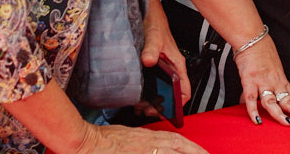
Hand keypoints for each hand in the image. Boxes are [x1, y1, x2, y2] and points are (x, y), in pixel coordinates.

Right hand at [76, 123, 208, 153]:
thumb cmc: (103, 140)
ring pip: (171, 153)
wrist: (86, 142)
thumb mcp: (129, 136)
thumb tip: (155, 146)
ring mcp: (143, 151)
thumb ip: (145, 142)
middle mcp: (149, 143)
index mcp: (148, 136)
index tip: (204, 152)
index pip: (177, 140)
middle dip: (196, 153)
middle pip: (179, 148)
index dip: (193, 147)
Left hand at [142, 0, 189, 104]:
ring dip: (152, 101)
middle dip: (162, 105)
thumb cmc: (157, 24)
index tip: (169, 112)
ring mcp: (162, 69)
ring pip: (161, 91)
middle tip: (148, 111)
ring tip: (140, 108)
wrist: (148, 15)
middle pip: (172, 94)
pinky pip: (151, 85)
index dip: (180, 103)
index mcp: (177, 64)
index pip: (185, 89)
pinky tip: (135, 98)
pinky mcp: (152, 68)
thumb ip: (152, 49)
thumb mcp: (155, 37)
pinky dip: (144, 94)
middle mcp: (171, 69)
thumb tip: (149, 61)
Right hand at [234, 36, 289, 125]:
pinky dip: (253, 110)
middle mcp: (276, 83)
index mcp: (282, 81)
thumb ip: (264, 88)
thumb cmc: (261, 52)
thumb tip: (256, 101)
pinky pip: (251, 98)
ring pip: (272, 102)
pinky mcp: (250, 80)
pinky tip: (256, 120)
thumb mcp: (269, 70)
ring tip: (289, 123)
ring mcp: (263, 82)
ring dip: (280, 114)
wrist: (252, 37)